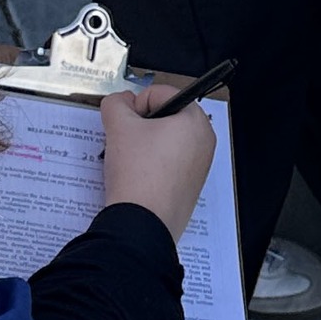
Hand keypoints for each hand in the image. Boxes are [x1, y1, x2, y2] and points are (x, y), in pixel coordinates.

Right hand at [99, 84, 215, 243]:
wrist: (140, 226)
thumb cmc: (137, 173)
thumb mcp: (119, 127)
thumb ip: (116, 104)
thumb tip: (121, 102)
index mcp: (196, 121)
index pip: (160, 93)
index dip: (136, 105)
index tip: (126, 126)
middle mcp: (204, 142)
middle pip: (164, 117)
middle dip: (140, 126)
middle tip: (125, 143)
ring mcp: (198, 167)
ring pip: (164, 141)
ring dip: (143, 145)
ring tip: (128, 162)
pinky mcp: (188, 188)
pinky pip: (167, 164)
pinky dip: (150, 165)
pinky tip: (136, 178)